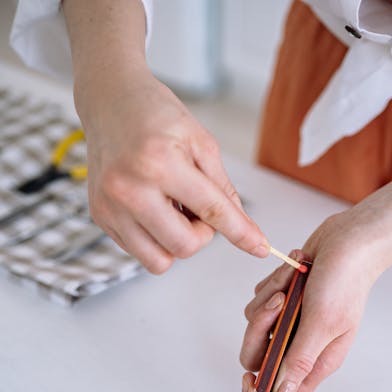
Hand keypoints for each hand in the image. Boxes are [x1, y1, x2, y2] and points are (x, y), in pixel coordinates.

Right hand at [79, 70, 267, 272]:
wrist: (109, 100)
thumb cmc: (156, 115)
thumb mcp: (201, 142)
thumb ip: (223, 190)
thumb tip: (245, 230)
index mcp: (159, 162)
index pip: (211, 210)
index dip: (240, 232)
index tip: (260, 247)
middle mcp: (128, 188)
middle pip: (184, 247)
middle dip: (201, 236)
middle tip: (197, 209)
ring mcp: (110, 206)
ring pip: (159, 261)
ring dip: (176, 243)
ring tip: (174, 211)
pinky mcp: (100, 216)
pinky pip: (140, 252)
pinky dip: (155, 238)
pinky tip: (154, 209)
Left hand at [240, 211, 379, 391]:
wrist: (351, 238)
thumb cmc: (346, 280)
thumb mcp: (323, 323)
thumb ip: (299, 361)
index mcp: (316, 361)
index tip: (249, 379)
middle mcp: (301, 346)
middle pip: (259, 359)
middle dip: (259, 331)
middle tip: (277, 305)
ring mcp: (291, 323)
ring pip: (256, 325)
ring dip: (269, 298)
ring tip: (294, 279)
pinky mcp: (283, 301)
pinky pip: (259, 300)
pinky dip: (273, 283)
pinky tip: (295, 270)